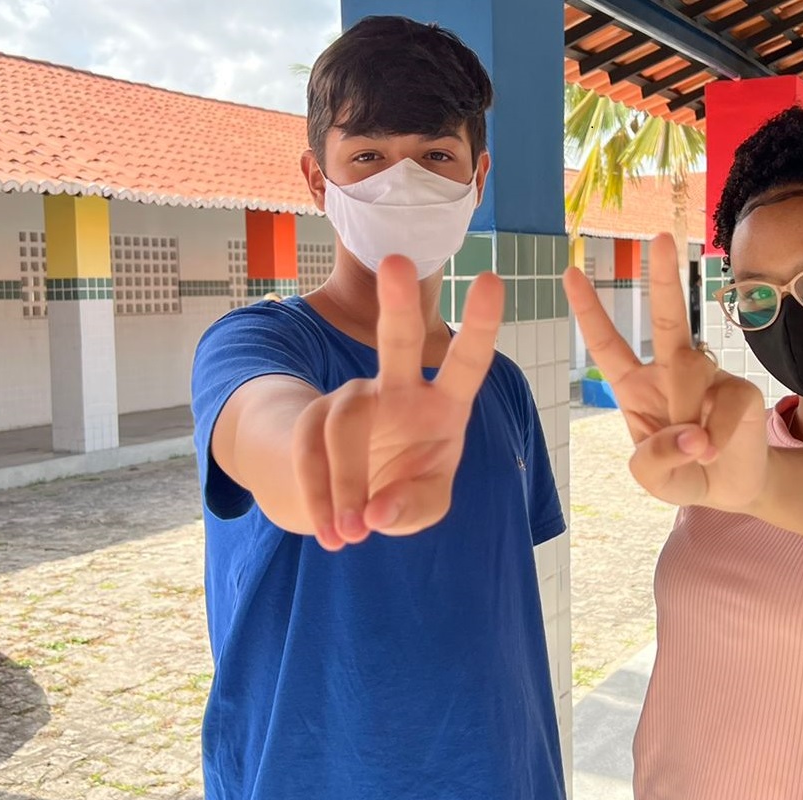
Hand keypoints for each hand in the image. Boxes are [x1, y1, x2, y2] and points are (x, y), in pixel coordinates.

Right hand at [295, 256, 503, 550]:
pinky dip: (319, 496)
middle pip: (398, 341)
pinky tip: (330, 531)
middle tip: (397, 262)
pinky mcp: (315, 420)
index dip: (481, 323)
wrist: (353, 499)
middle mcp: (401, 388)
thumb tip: (375, 515)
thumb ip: (412, 507)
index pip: (469, 361)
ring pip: (345, 421)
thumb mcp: (423, 506)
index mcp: (446, 404)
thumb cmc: (405, 490)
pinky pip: (310, 450)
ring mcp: (355, 398)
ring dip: (346, 483)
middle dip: (398, 302)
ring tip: (352, 534)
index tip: (492, 278)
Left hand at [564, 234, 767, 509]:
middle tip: (660, 236)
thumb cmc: (683, 472)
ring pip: (689, 372)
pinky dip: (717, 434)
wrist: (731, 488)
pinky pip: (724, 406)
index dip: (590, 311)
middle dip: (663, 276)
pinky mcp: (741, 390)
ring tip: (697, 449)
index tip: (570, 273)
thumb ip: (656, 460)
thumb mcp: (651, 477)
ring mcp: (709, 375)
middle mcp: (672, 369)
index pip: (608, 344)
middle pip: (667, 317)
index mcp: (636, 384)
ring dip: (685, 416)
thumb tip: (694, 435)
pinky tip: (716, 449)